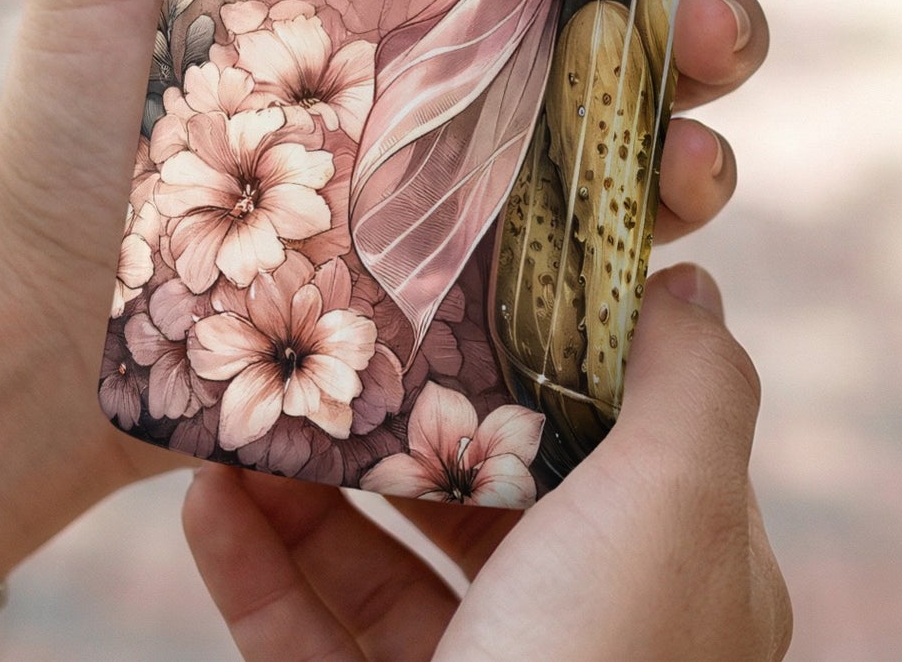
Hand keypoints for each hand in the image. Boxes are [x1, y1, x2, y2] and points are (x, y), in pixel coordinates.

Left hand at [0, 0, 798, 509]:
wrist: (50, 320)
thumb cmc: (76, 101)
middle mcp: (493, 4)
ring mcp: (515, 130)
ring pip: (677, 59)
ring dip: (726, 34)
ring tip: (702, 37)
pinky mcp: (515, 259)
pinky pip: (637, 228)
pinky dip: (685, 210)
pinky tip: (678, 197)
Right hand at [179, 264, 790, 661]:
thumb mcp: (678, 507)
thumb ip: (695, 386)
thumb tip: (690, 284)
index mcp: (680, 579)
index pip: (618, 435)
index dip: (547, 354)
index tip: (463, 275)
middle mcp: (586, 635)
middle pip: (483, 493)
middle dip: (398, 413)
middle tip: (329, 331)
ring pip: (382, 567)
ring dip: (304, 484)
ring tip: (244, 404)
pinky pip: (305, 643)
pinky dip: (254, 569)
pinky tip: (207, 499)